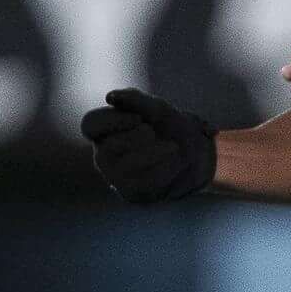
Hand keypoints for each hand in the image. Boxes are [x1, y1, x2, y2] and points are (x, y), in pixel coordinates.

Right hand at [80, 87, 213, 203]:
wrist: (199, 154)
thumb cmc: (172, 128)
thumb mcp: (158, 109)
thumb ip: (135, 100)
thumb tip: (109, 97)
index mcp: (105, 131)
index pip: (90, 124)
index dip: (112, 121)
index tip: (139, 119)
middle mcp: (105, 155)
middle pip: (107, 148)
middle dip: (136, 139)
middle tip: (153, 133)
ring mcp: (116, 176)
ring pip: (126, 167)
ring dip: (154, 153)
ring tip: (173, 147)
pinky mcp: (133, 193)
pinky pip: (145, 181)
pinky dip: (166, 167)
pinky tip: (176, 162)